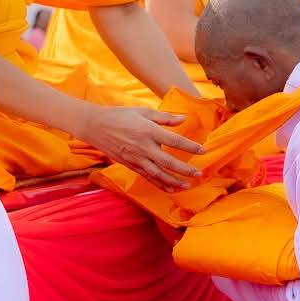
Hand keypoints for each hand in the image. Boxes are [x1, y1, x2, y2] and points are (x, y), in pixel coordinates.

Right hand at [79, 105, 203, 189]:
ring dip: (174, 181)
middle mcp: (144, 147)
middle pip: (169, 162)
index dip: (190, 146)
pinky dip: (160, 184)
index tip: (203, 150)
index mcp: (148, 130)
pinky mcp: (131, 165)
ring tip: (187, 185)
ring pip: (159, 174)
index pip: (174, 140)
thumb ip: (164, 117)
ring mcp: (137, 158)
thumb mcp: (143, 111)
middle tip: (199, 174)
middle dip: (185, 170)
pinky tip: (170, 188)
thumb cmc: (120, 115)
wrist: (96, 126)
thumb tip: (184, 119)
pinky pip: (148, 177)